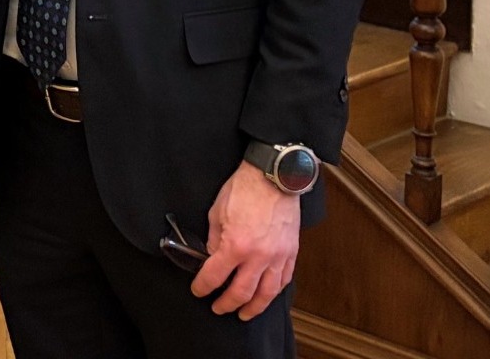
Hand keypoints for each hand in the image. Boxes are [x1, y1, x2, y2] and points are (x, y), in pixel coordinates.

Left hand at [192, 161, 300, 319]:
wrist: (273, 176)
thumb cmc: (244, 188)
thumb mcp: (217, 211)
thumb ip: (214, 238)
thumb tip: (212, 256)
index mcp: (235, 245)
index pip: (215, 276)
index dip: (203, 287)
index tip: (198, 291)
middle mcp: (258, 256)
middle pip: (241, 293)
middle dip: (227, 304)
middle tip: (218, 308)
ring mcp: (277, 256)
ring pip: (266, 294)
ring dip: (253, 308)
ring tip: (244, 314)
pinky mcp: (291, 253)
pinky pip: (283, 280)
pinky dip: (274, 292)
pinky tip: (266, 295)